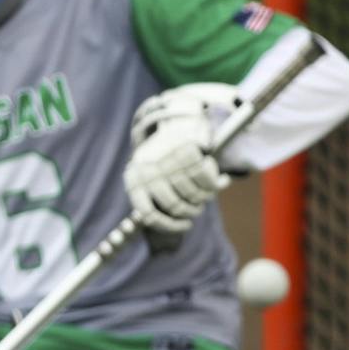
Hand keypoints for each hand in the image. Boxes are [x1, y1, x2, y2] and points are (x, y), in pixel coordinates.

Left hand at [124, 83, 239, 233]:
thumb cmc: (164, 160)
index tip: (185, 225)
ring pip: (192, 193)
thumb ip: (162, 201)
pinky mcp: (185, 150)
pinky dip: (214, 181)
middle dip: (192, 210)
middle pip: (175, 205)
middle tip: (199, 206)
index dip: (170, 225)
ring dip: (205, 196)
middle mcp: (147, 169)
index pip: (150, 214)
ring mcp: (166, 159)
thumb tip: (179, 225)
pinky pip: (205, 177)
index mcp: (134, 179)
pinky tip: (214, 176)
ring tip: (207, 191)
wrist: (175, 124)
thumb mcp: (154, 177)